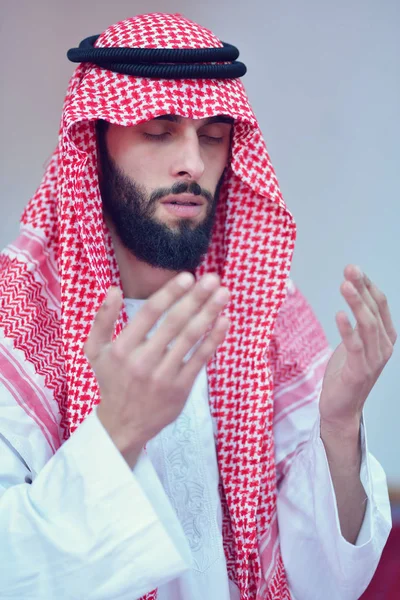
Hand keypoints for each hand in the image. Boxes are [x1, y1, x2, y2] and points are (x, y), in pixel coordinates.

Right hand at [84, 272, 229, 467]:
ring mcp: (163, 376)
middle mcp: (143, 361)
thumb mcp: (94, 351)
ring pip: (190, 339)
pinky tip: (224, 321)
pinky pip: (200, 359)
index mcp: (122, 349)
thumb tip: (113, 290)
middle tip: (213, 278)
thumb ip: (101, 320)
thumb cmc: (111, 380)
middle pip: (174, 323)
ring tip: (224, 294)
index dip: (170, 294)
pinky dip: (213, 339)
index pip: (149, 314)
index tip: (188, 276)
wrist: (124, 425)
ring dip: (209, 314)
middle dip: (196, 298)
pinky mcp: (180, 389)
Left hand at [319, 264, 396, 433]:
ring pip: (367, 326)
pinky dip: (348, 330)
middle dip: (362, 288)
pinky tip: (339, 315)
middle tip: (350, 270)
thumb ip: (358, 323)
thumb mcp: (355, 343)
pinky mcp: (359, 372)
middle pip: (374, 311)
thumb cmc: (346, 373)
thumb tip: (354, 294)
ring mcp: (373, 361)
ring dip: (356, 303)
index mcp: (385, 338)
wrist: (341, 408)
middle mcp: (384, 348)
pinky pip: (355, 347)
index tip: (354, 269)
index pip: (380, 305)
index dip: (368, 285)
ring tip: (345, 285)